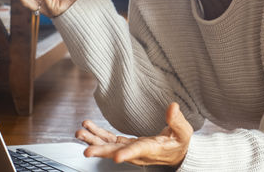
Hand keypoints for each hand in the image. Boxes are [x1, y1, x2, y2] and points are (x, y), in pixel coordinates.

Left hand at [75, 102, 192, 166]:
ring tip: (80, 133)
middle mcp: (138, 152)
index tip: (116, 157)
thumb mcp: (184, 131)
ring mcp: (131, 149)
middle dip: (101, 150)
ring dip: (94, 140)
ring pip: (109, 146)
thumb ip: (177, 120)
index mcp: (153, 149)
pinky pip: (110, 140)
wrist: (177, 152)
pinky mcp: (127, 144)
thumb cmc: (180, 142)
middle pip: (117, 152)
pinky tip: (88, 127)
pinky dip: (98, 134)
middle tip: (86, 150)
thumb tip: (172, 106)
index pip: (139, 151)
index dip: (127, 154)